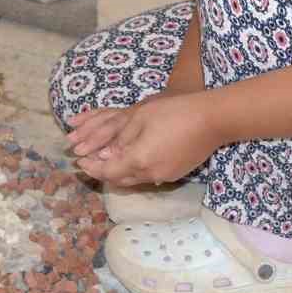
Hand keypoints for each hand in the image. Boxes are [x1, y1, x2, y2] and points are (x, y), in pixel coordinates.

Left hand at [67, 93, 222, 187]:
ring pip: (134, 180)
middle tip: (88, 163)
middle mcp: (150, 174)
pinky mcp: (176, 173)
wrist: (212, 120)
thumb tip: (103, 154)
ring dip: (118, 173)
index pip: (107, 171)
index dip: (91, 167)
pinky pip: (147, 176)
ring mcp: (165, 176)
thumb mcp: (140, 118)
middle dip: (101, 172)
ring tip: (107, 162)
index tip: (79, 160)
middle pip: (119, 180)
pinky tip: (131, 161)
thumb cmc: (174, 112)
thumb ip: (119, 138)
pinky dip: (134, 171)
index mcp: (138, 160)